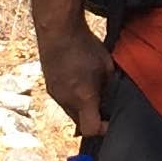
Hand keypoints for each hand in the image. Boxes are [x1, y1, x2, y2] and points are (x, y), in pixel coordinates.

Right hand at [39, 23, 114, 142]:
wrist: (58, 30)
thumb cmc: (85, 46)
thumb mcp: (107, 68)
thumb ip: (110, 87)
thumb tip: (112, 97)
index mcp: (83, 98)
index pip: (91, 129)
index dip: (104, 129)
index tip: (111, 121)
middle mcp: (66, 100)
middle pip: (81, 124)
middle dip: (93, 118)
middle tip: (104, 105)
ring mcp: (55, 95)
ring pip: (71, 112)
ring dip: (82, 108)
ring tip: (91, 91)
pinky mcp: (49, 87)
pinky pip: (63, 101)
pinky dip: (72, 98)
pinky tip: (79, 83)